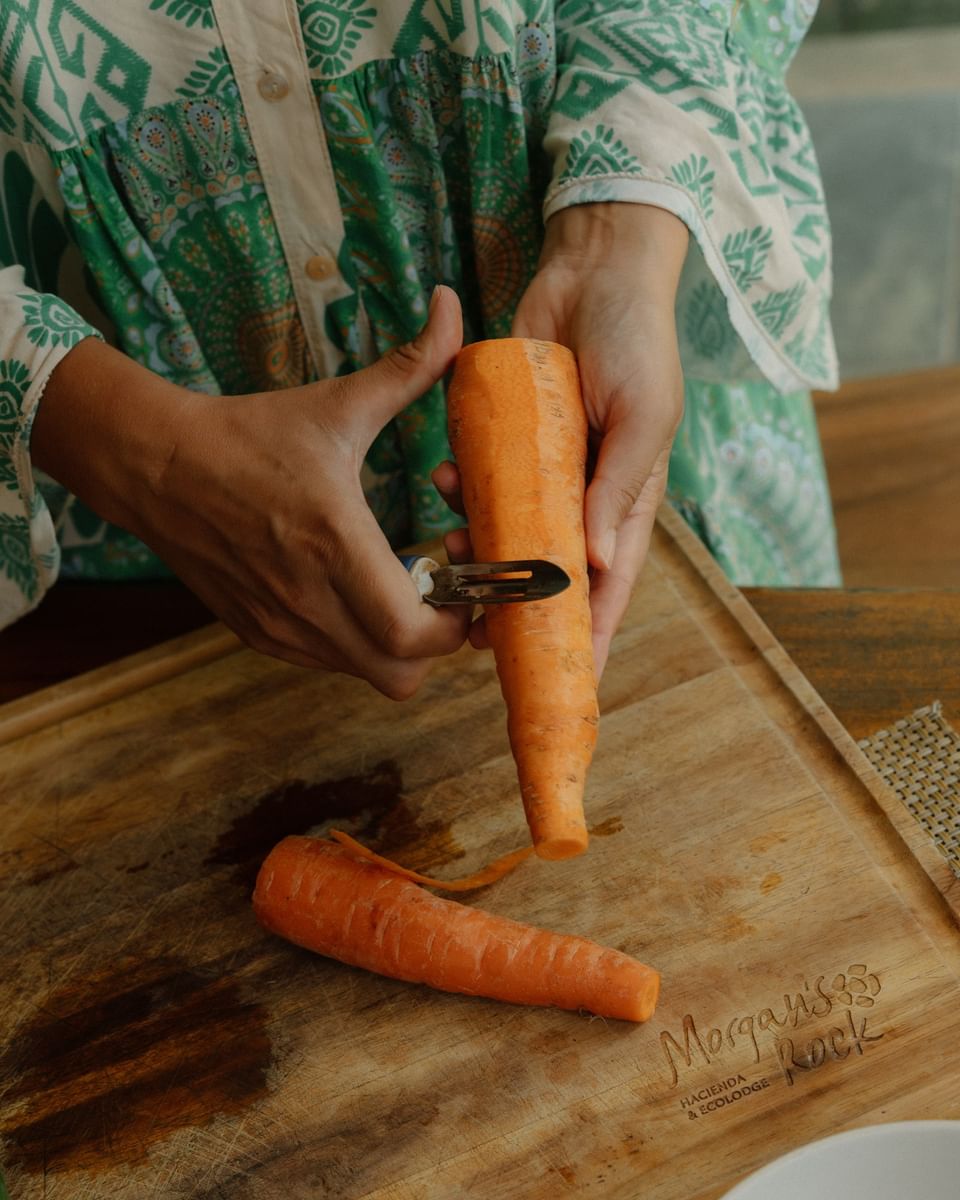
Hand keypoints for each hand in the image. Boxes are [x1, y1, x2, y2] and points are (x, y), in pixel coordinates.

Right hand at [32, 287, 471, 698]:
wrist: (155, 464)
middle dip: (436, 643)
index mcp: (334, 541)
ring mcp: (278, 623)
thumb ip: (409, 365)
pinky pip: (328, 663)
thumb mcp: (337, 403)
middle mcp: (307, 597)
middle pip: (401, 674)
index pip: (414, 634)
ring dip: (395, 644)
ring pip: (366, 674)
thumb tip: (452, 305)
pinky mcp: (257, 633)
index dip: (457, 624)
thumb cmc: (250, 435)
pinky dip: (354, 643)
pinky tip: (352, 594)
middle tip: (440, 593)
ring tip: (396, 590)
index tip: (467, 585)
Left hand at [436, 203, 687, 675]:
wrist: (594, 270)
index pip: (608, 588)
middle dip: (515, 606)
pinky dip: (461, 487)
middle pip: (550, 574)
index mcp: (625, 501)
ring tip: (447, 549)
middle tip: (477, 632)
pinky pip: (481, 479)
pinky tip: (444, 475)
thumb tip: (597, 566)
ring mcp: (544, 470)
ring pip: (507, 532)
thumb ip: (616, 491)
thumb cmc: (636, 343)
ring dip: (477, 547)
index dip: (587, 638)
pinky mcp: (508, 439)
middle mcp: (582, 496)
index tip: (566, 685)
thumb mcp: (642, 418)